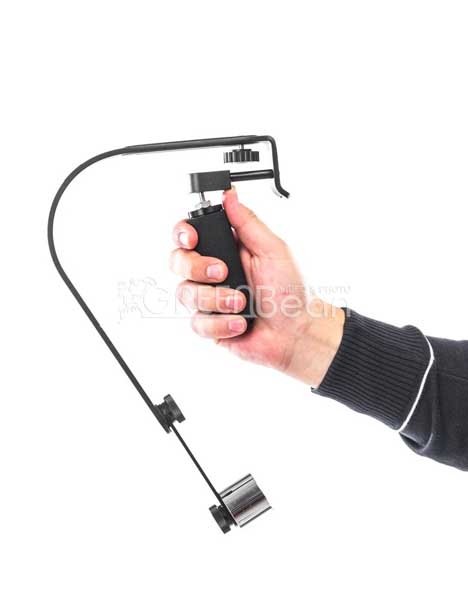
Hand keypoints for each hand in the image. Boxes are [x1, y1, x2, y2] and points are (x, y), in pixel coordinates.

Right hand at [170, 188, 343, 386]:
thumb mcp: (273, 249)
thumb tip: (230, 195)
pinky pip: (197, 323)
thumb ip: (248, 222)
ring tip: (241, 302)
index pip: (189, 234)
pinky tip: (239, 322)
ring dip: (215, 299)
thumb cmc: (291, 291)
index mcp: (226, 249)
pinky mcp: (209, 324)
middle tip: (222, 273)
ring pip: (185, 294)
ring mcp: (209, 299)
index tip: (192, 239)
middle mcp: (213, 272)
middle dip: (196, 268)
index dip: (182, 234)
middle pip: (177, 261)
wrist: (296, 332)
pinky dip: (221, 323)